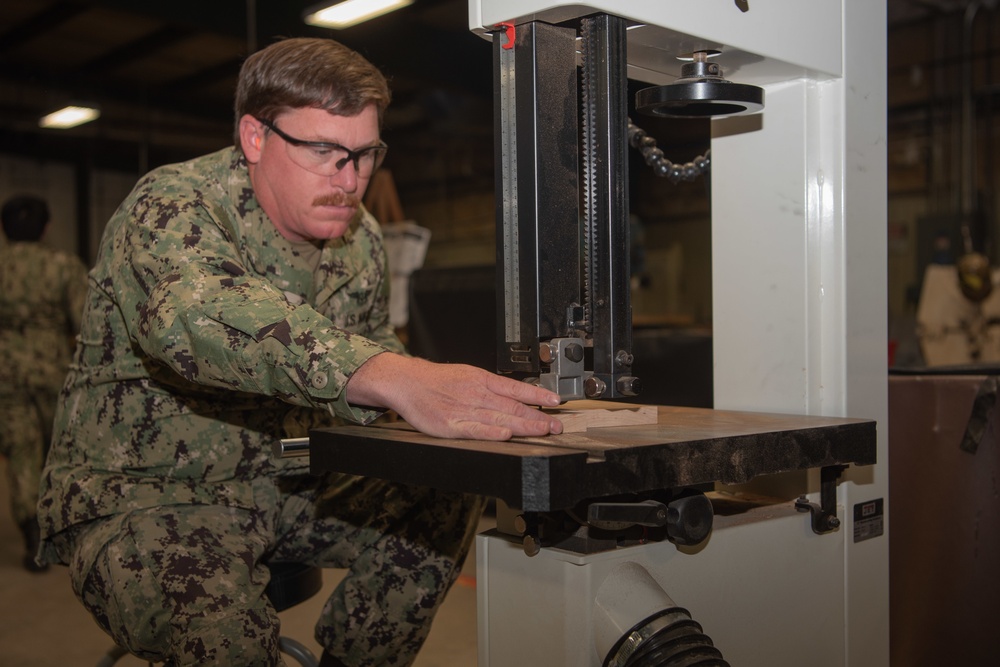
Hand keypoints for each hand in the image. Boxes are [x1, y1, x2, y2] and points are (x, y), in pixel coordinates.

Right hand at [345, 353, 563, 440]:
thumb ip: (492, 387)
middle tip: (558, 425)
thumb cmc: (437, 381)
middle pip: (513, 407)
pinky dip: (491, 432)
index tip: (556, 402)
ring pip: (500, 418)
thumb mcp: (468, 375)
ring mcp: (465, 410)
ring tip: (544, 431)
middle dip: (538, 417)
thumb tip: (519, 395)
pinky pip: (475, 429)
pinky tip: (506, 435)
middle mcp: (477, 394)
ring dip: (524, 426)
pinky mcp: (451, 425)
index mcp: (482, 380)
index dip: (538, 396)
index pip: (516, 389)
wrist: (407, 381)